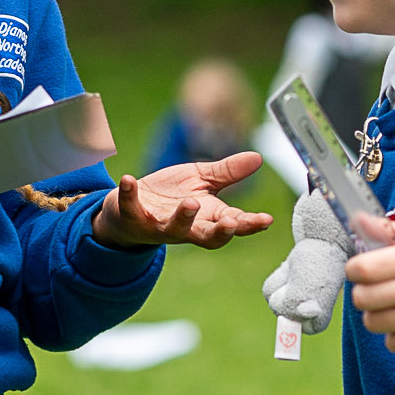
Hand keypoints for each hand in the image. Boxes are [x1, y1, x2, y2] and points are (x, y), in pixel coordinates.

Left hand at [92, 152, 275, 247]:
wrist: (129, 209)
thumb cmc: (171, 197)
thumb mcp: (201, 180)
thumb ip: (227, 172)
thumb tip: (258, 157)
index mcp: (207, 217)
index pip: (234, 223)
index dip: (250, 224)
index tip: (266, 220)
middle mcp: (186, 227)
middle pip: (208, 237)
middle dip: (221, 232)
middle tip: (231, 222)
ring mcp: (159, 225)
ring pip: (174, 229)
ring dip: (183, 218)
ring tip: (191, 203)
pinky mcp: (134, 217)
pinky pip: (131, 209)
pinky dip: (129, 195)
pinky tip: (128, 180)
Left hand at [345, 213, 394, 353]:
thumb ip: (390, 230)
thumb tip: (356, 219)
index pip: (361, 270)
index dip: (354, 270)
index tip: (362, 270)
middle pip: (361, 298)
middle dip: (364, 293)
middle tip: (379, 289)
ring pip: (371, 323)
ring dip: (378, 315)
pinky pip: (391, 344)